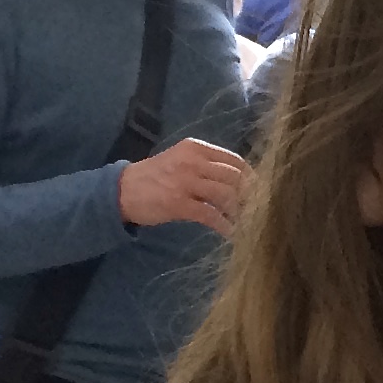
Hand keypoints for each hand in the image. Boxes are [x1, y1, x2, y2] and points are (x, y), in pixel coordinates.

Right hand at [116, 137, 248, 236]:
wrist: (121, 190)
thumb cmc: (155, 177)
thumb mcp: (181, 161)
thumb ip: (208, 166)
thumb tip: (241, 181)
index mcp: (196, 148)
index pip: (235, 160)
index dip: (252, 178)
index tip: (261, 192)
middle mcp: (192, 161)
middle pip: (235, 177)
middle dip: (251, 196)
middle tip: (259, 211)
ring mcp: (185, 181)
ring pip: (227, 195)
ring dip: (242, 211)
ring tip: (249, 223)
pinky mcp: (179, 203)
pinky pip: (212, 215)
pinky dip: (226, 225)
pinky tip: (232, 234)